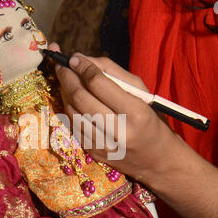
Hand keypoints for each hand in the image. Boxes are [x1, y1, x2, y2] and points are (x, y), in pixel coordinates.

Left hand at [51, 43, 180, 188]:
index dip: (83, 67)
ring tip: (65, 78)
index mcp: (136, 113)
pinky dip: (69, 108)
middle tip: (60, 63)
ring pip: (72, 111)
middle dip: (66, 76)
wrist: (157, 160)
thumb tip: (82, 59)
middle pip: (80, 97)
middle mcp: (118, 131)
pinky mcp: (94, 153)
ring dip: (64, 92)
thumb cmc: (151, 119)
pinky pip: (73, 125)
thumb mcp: (141, 92)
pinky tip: (71, 98)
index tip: (73, 57)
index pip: (98, 84)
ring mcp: (104, 145)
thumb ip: (112, 73)